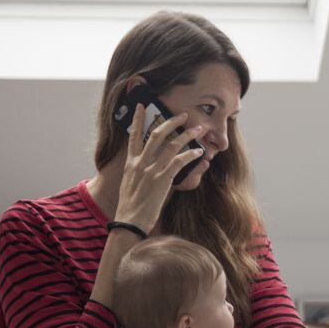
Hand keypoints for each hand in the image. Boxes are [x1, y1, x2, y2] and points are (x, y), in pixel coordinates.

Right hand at [114, 103, 208, 232]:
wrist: (130, 222)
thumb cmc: (131, 208)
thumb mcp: (130, 186)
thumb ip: (139, 174)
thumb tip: (149, 169)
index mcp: (130, 164)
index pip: (133, 136)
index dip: (137, 119)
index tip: (141, 106)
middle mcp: (140, 163)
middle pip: (156, 134)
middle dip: (171, 121)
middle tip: (183, 114)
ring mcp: (151, 170)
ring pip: (171, 145)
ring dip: (187, 134)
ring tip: (198, 129)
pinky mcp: (162, 179)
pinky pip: (179, 161)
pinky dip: (190, 154)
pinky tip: (199, 152)